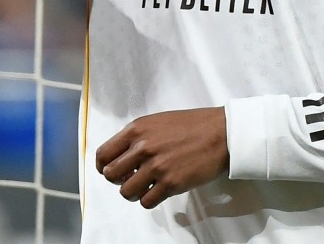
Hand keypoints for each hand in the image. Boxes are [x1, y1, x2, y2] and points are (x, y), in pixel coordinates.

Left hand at [95, 107, 228, 208]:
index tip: (108, 171)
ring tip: (144, 187)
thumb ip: (137, 137)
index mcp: (136, 130)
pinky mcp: (171, 184)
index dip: (102, 166)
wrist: (221, 133)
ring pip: (126, 192)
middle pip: (111, 175)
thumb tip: (122, 156)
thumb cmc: (191, 125)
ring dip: (132, 193)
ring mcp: (156, 167)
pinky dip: (149, 200)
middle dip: (118, 180)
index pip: (103, 154)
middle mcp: (142, 148)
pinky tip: (157, 192)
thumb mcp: (156, 122)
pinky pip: (146, 201)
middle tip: (129, 179)